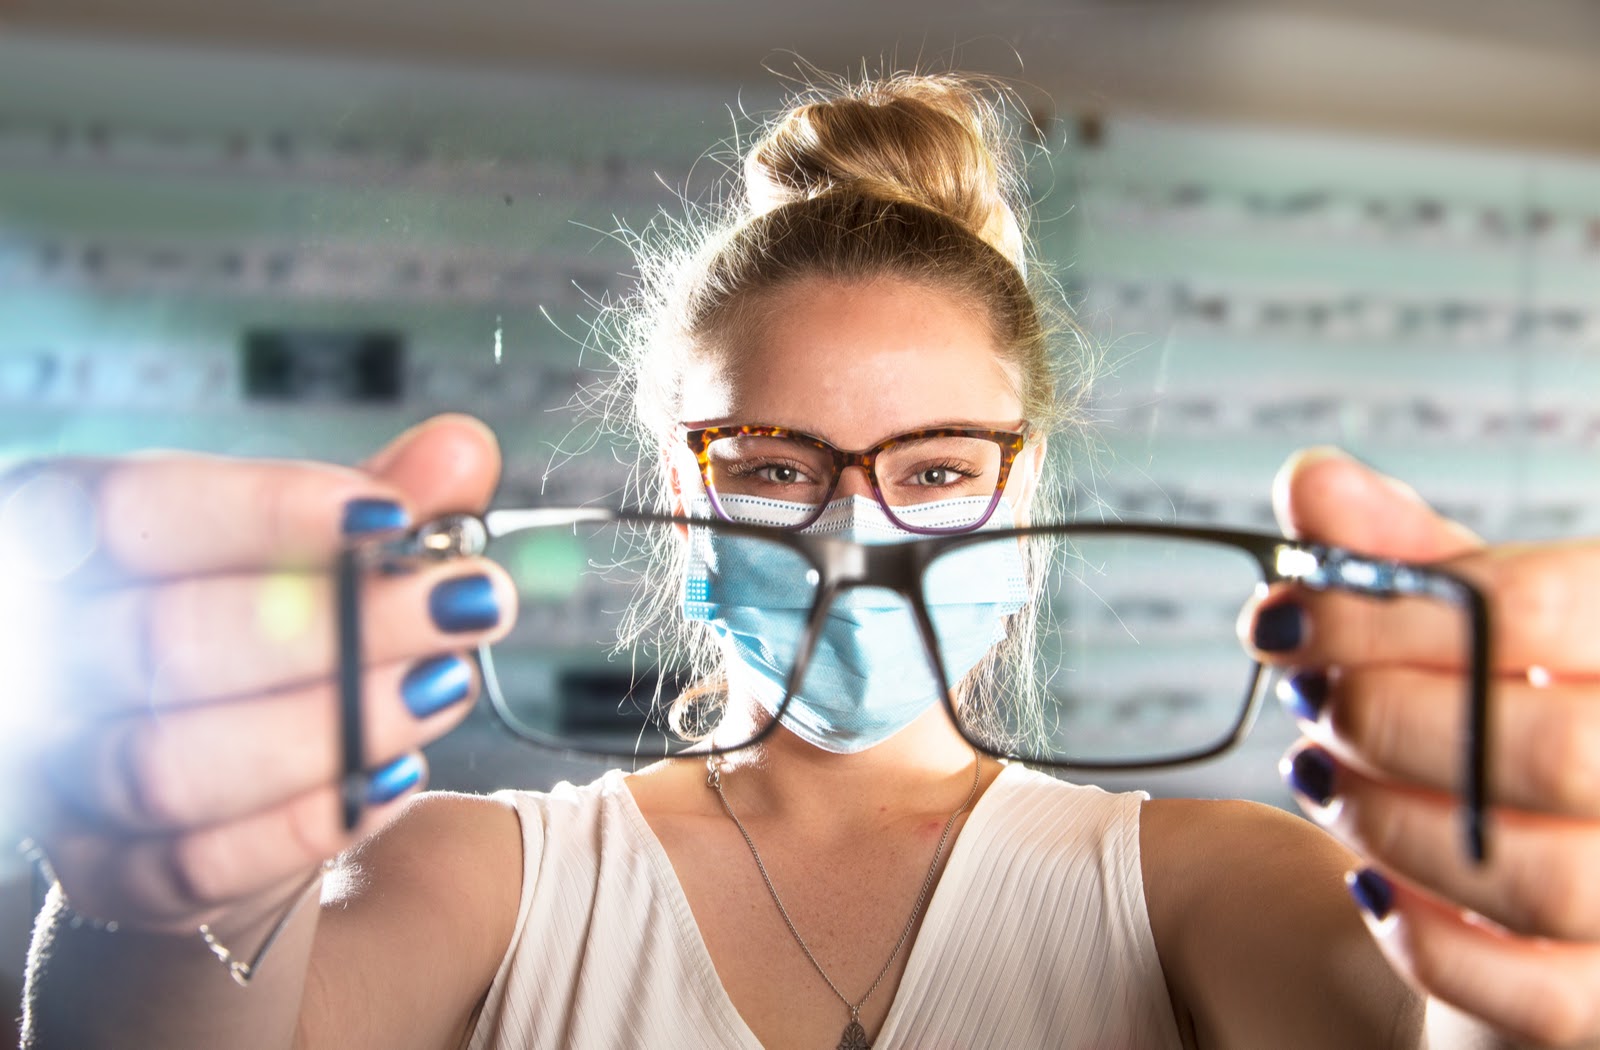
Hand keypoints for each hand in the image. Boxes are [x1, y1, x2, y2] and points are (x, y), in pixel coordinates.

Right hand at [2, 415, 515, 935]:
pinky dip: (308, 820)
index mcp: (63, 537)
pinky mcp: (108, 872)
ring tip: (445, 683)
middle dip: (338, 622)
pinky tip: (398, 774)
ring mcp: (59, 773)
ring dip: (335, 724)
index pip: (136, 509)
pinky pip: (200, 863)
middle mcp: (40, 654)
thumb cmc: (253, 631)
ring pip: (174, 763)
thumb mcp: (309, 549)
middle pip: (166, 638)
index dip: (264, 511)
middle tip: (467, 600)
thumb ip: (382, 497)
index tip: (392, 516)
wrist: (213, 784)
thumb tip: (462, 450)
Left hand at [1244, 447, 1599, 1047]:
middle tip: (1309, 700)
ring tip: (1321, 775)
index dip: (1387, 610)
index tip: (1283, 615)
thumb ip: (1403, 556)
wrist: (1544, 873)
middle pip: (1548, 747)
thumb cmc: (1509, 722)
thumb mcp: (1472, 626)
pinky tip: (1369, 879)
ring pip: (1537, 876)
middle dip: (1387, 719)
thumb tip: (1312, 481)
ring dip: (1387, 819)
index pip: (1538, 608)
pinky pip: (1527, 995)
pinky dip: (1421, 933)